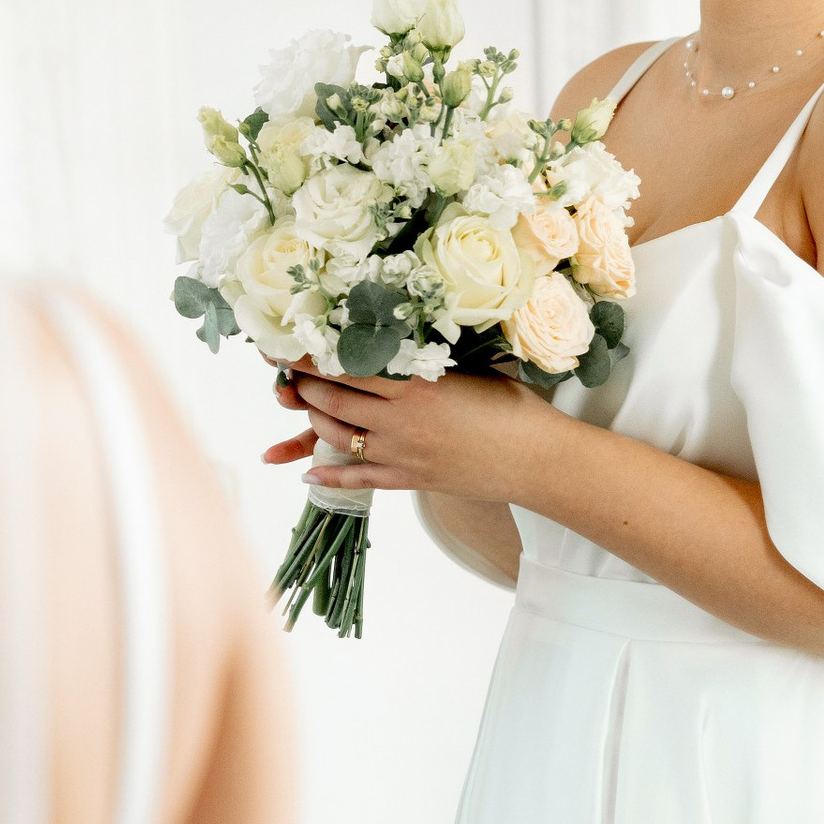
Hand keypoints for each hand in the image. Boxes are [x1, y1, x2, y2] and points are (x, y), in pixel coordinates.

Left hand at [269, 364, 559, 510]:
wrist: (539, 459)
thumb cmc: (513, 407)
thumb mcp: (467, 370)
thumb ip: (424, 362)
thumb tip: (392, 343)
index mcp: (414, 383)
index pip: (344, 365)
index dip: (308, 357)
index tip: (284, 346)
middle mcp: (399, 419)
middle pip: (331, 399)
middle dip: (303, 386)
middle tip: (290, 374)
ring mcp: (400, 453)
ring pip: (337, 435)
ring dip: (314, 419)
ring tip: (306, 405)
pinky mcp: (408, 480)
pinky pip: (357, 477)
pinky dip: (329, 473)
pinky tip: (308, 470)